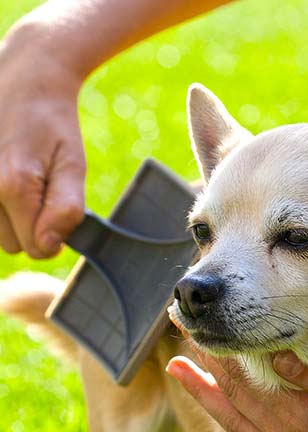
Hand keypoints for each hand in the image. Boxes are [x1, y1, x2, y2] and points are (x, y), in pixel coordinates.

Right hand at [0, 22, 85, 257]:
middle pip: (13, 245)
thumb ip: (66, 210)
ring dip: (11, 217)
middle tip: (40, 186)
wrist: (24, 78)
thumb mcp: (73, 165)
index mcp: (12, 187)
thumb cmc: (53, 124)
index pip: (36, 249)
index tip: (57, 206)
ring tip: (21, 178)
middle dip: (30, 226)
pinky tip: (6, 174)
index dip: (54, 235)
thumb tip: (48, 246)